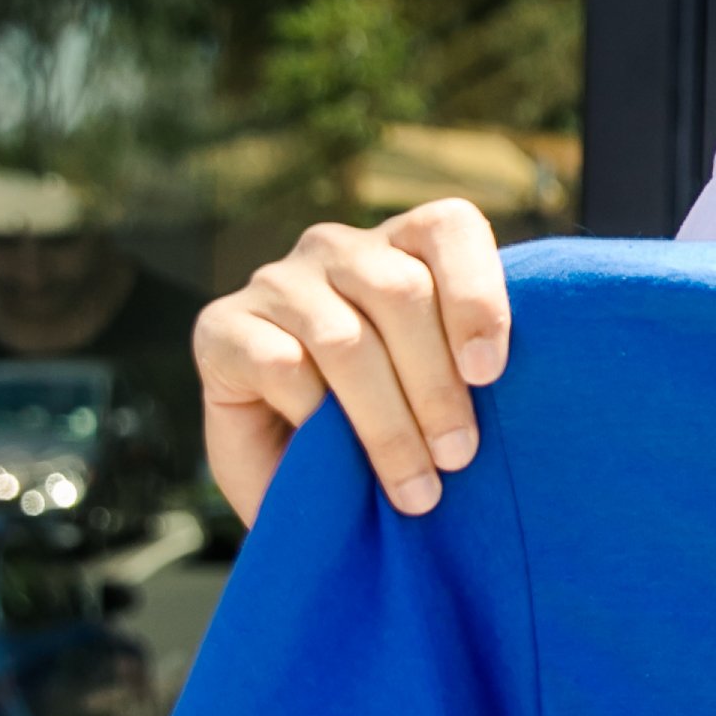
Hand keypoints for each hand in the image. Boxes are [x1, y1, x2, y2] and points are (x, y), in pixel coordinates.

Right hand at [192, 199, 511, 527]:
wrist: (290, 473)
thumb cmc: (384, 427)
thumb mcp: (435, 394)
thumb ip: (466, 375)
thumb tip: (494, 391)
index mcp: (404, 245)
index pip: (449, 228)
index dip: (476, 295)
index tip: (490, 374)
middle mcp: (338, 248)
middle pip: (402, 293)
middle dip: (436, 386)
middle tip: (457, 458)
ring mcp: (278, 283)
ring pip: (346, 338)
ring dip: (386, 422)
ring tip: (416, 487)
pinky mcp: (220, 325)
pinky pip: (282, 366)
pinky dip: (315, 417)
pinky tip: (331, 453)